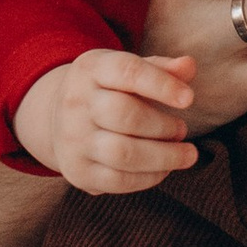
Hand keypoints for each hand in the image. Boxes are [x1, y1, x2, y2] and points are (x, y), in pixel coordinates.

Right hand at [14, 52, 199, 196]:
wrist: (57, 118)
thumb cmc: (107, 90)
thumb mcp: (128, 70)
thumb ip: (161, 68)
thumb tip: (188, 66)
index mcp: (91, 69)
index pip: (127, 72)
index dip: (161, 85)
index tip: (189, 99)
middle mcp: (76, 102)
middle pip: (125, 116)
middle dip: (163, 126)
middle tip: (182, 130)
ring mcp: (73, 140)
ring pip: (123, 153)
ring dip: (164, 156)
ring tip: (185, 153)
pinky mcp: (78, 171)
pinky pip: (119, 180)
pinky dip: (151, 177)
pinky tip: (165, 168)